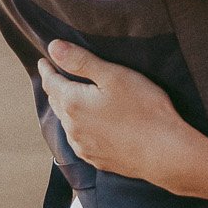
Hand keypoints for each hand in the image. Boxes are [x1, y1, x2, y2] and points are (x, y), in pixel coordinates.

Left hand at [38, 40, 201, 191]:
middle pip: (57, 103)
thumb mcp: (114, 76)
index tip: (44, 61)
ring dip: (66, 109)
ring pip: (67, 123)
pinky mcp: (97, 159)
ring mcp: (84, 146)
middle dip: (54, 88)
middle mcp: (73, 127)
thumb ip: (81, 61)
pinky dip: (79, 127)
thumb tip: (54, 48)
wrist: (164, 151)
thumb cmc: (143, 109)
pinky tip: (88, 125)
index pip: (51, 83)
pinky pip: (79, 139)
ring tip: (70, 98)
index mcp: (74, 103)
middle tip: (54, 76)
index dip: (46, 70)